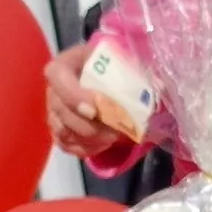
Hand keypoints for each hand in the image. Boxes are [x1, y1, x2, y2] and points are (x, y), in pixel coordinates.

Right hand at [44, 39, 142, 161]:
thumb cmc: (123, 69)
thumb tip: (156, 85)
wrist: (117, 83)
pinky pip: (67, 145)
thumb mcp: (130, 62)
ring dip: (91, 138)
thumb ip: (137, 69)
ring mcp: (55, 111)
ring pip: (62, 131)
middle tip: (117, 130)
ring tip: (115, 136)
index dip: (72, 94)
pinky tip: (105, 143)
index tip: (95, 109)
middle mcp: (56, 87)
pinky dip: (87, 149)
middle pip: (59, 109)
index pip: (56, 74)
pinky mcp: (61, 131)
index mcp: (70, 62)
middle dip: (88, 125)